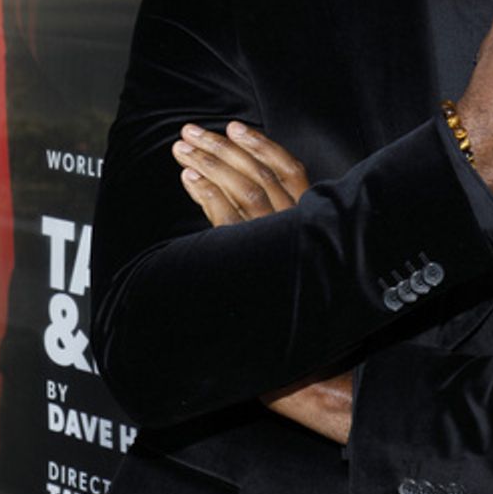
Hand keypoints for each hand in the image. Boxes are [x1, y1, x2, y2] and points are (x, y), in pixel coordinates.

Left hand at [170, 124, 349, 441]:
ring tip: (181, 147)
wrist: (307, 366)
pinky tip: (187, 179)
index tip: (234, 127)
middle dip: (221, 148)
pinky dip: (205, 195)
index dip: (261, 146)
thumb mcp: (299, 259)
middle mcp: (296, 227)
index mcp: (311, 220)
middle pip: (258, 175)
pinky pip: (225, 220)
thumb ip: (281, 226)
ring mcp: (273, 244)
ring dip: (208, 164)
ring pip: (241, 190)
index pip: (290, 170)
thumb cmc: (303, 312)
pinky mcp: (251, 263)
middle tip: (190, 131)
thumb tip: (248, 199)